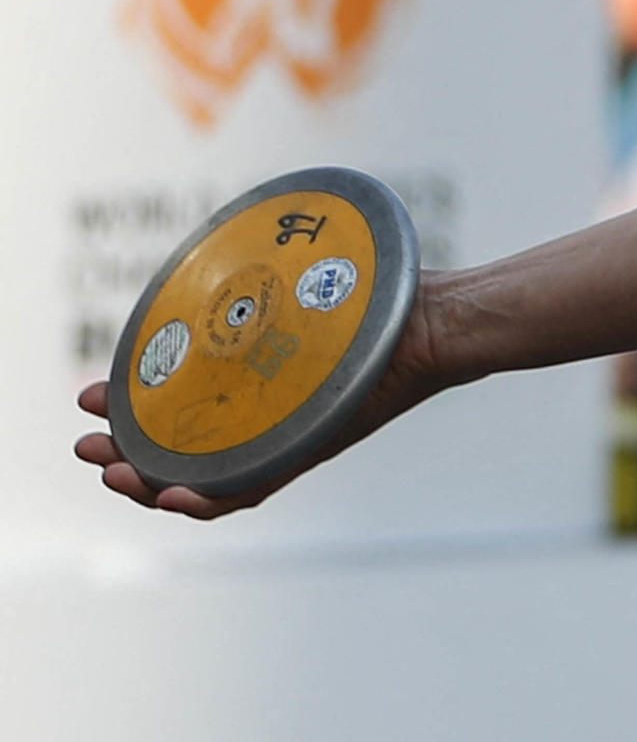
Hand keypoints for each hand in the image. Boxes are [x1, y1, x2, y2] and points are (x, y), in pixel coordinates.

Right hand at [73, 275, 458, 518]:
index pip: (182, 409)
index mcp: (257, 385)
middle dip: (126, 457)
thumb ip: (263, 278)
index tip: (91, 396)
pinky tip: (171, 493)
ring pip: (205, 481)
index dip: (133, 412)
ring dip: (151, 484)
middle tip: (86, 447)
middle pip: (182, 454)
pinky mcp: (316, 451)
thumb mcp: (306, 284)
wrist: (443, 322)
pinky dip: (208, 499)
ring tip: (113, 474)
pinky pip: (252, 489)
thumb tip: (218, 242)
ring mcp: (289, 438)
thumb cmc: (384, 297)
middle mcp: (268, 418)